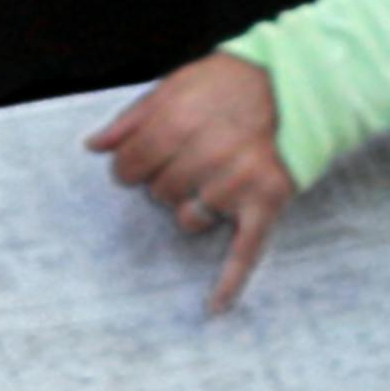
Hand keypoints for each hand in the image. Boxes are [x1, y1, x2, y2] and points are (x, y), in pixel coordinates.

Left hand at [86, 53, 294, 313]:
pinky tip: (215, 307)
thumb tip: (93, 146)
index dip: (130, 165)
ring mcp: (236, 182)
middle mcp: (205, 154)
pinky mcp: (265, 202)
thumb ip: (132, 118)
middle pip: (158, 193)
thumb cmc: (230, 83)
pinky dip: (230, 281)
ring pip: (188, 220)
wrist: (297, 84)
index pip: (130, 165)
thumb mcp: (176, 84)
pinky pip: (244, 250)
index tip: (142, 161)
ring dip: (193, 207)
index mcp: (177, 122)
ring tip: (213, 179)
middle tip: (188, 159)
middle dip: (166, 181)